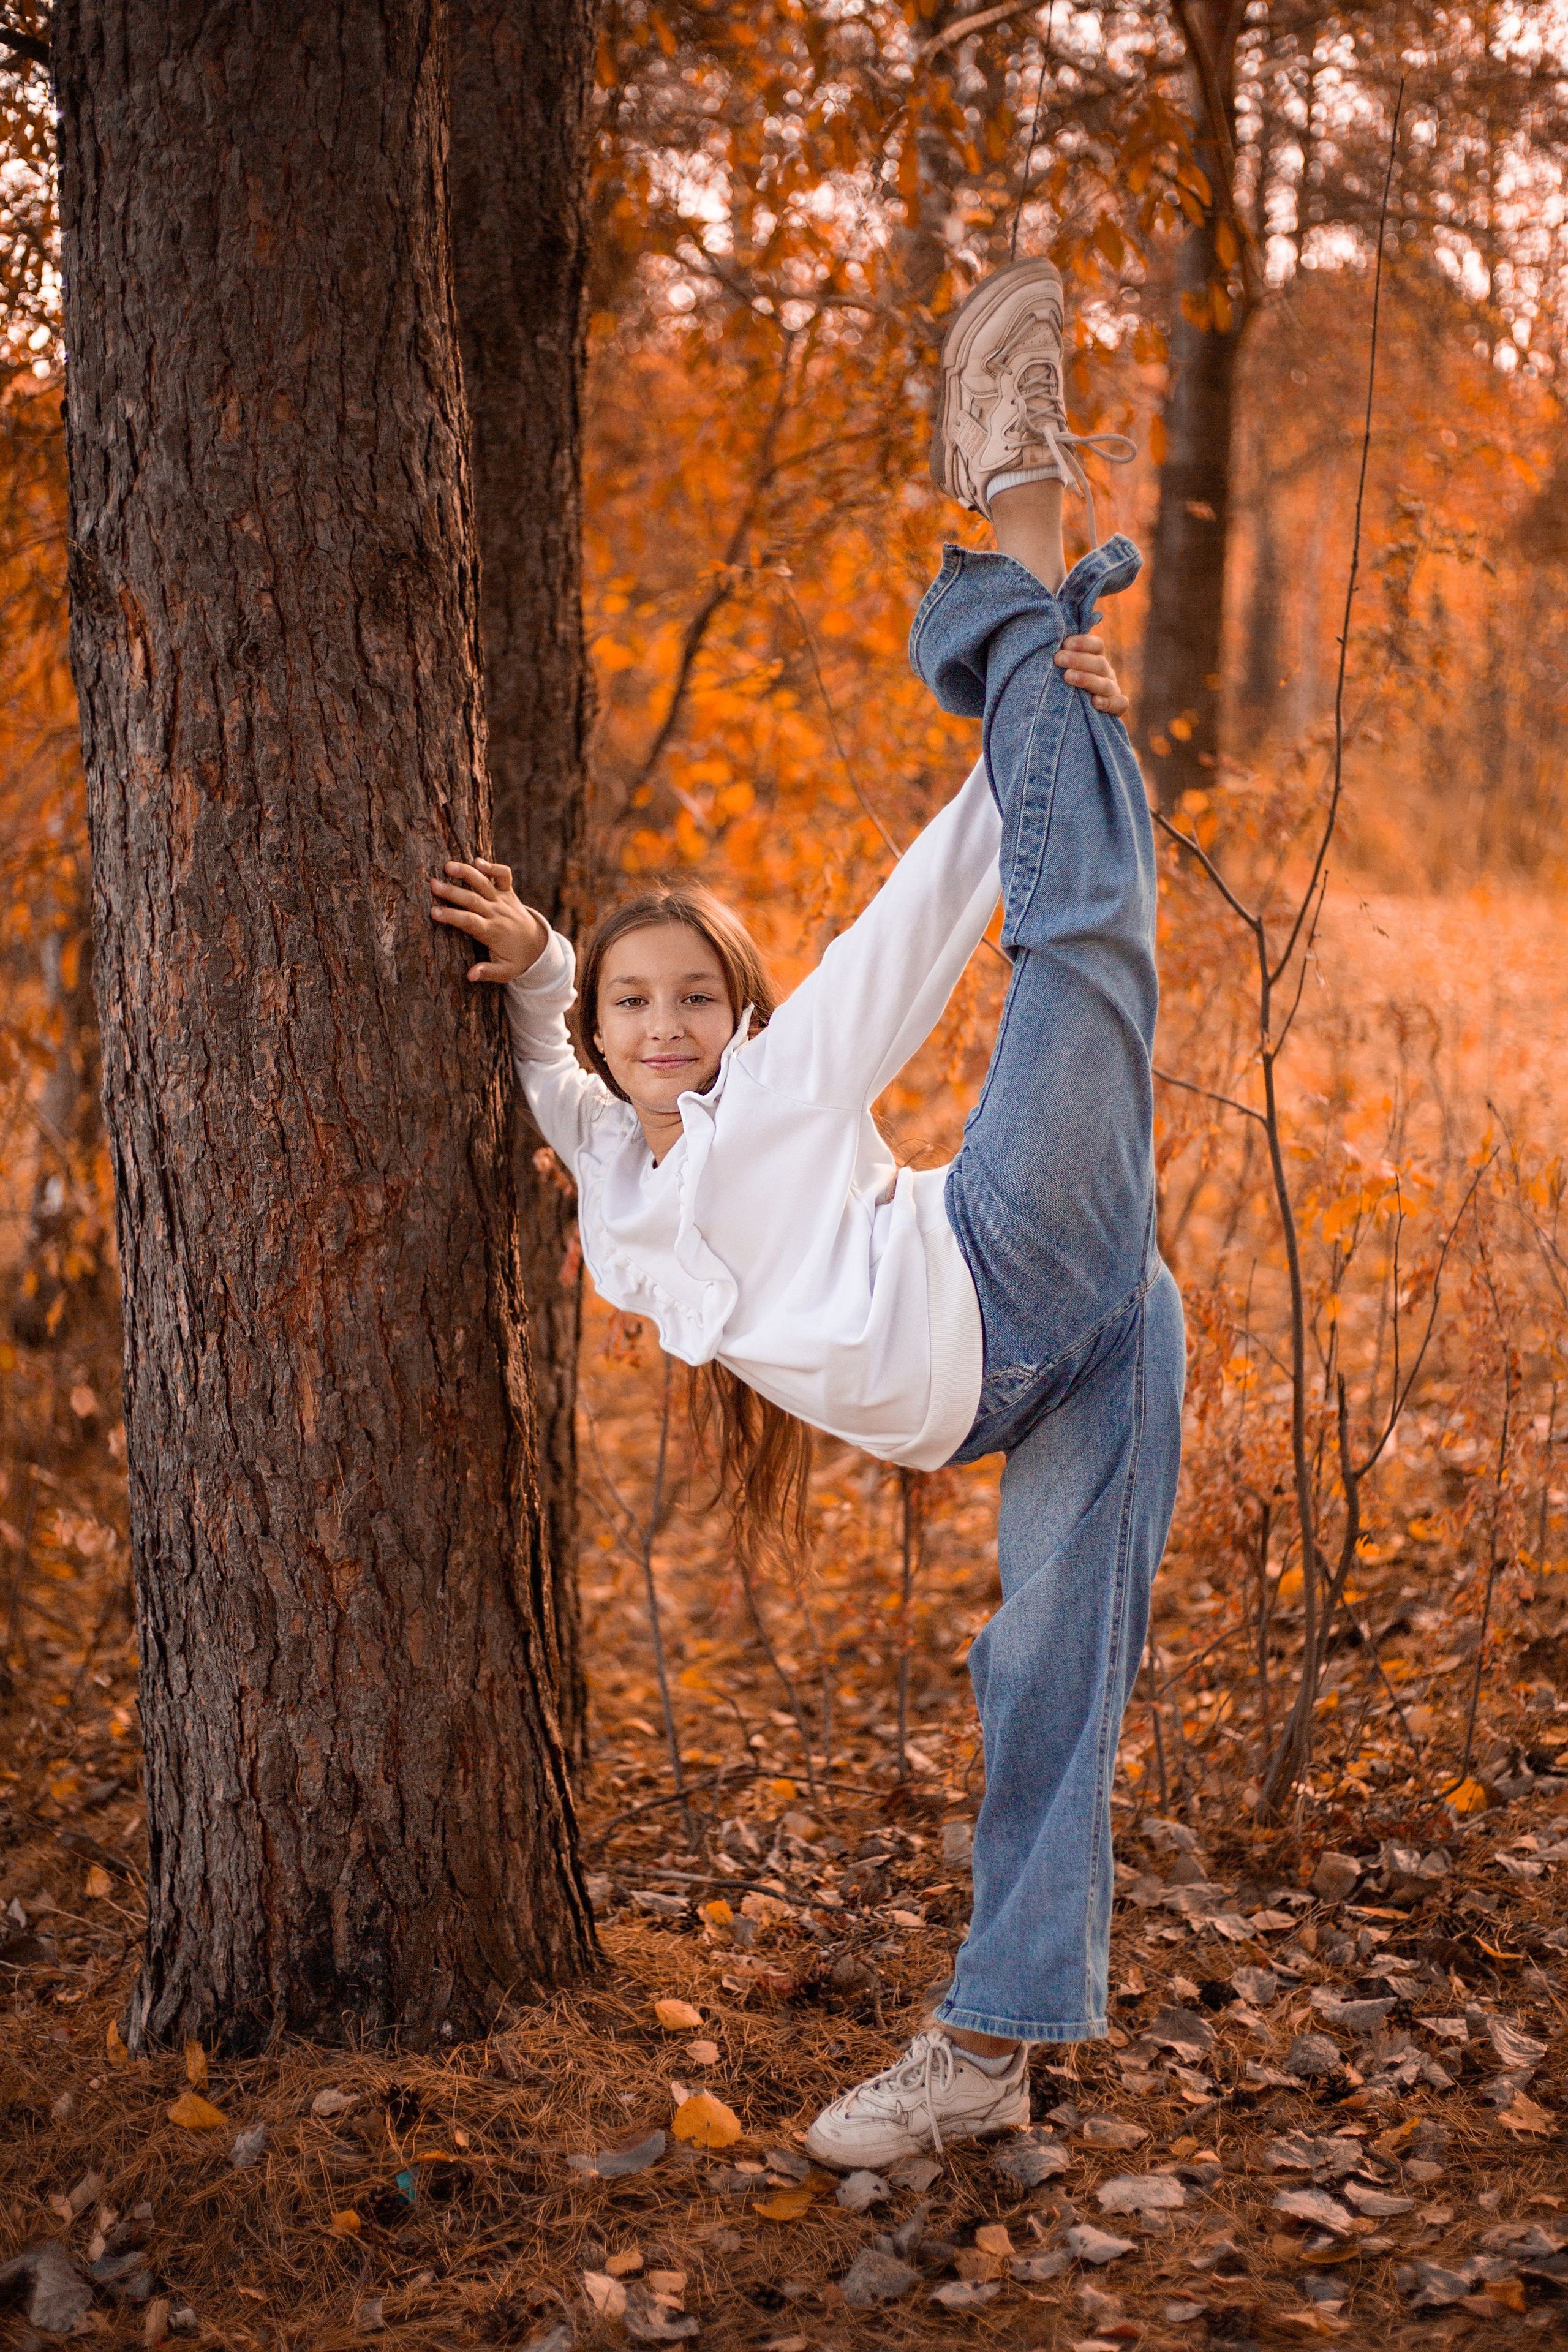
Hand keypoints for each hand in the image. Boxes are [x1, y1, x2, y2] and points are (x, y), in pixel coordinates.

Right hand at [429, 859, 548, 983]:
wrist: (537, 945)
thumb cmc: (516, 960)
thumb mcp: (505, 972)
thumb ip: (488, 972)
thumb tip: (470, 976)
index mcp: (492, 932)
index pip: (470, 922)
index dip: (452, 916)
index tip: (434, 912)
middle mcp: (497, 913)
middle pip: (473, 900)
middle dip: (452, 892)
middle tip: (432, 884)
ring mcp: (503, 900)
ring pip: (484, 883)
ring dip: (467, 873)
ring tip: (447, 866)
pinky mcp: (508, 892)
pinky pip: (503, 875)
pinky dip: (493, 867)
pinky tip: (476, 861)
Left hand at [1055, 633, 1128, 716]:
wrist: (1074, 715)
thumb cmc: (1062, 686)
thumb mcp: (1062, 669)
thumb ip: (1059, 658)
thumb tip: (1042, 644)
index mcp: (1096, 659)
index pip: (1096, 645)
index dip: (1083, 643)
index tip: (1065, 644)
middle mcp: (1106, 673)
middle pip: (1099, 663)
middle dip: (1078, 660)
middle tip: (1058, 659)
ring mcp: (1112, 689)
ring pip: (1105, 684)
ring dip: (1086, 679)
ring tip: (1067, 677)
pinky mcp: (1117, 707)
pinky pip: (1119, 703)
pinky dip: (1108, 703)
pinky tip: (1094, 702)